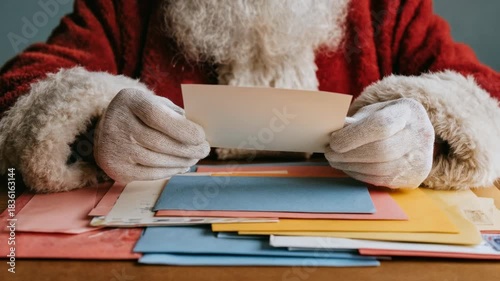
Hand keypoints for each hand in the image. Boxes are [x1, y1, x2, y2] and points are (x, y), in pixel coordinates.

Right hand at [94, 88, 209, 182]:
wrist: (109, 127)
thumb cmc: (142, 114)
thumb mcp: (156, 103)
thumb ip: (176, 115)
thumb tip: (200, 135)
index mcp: (129, 101)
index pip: (156, 116)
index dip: (182, 128)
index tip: (202, 136)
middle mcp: (116, 123)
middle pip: (158, 142)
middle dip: (187, 149)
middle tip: (205, 150)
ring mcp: (113, 148)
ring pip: (156, 160)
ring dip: (181, 162)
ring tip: (195, 158)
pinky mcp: (116, 168)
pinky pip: (149, 174)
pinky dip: (169, 171)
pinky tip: (181, 167)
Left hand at [325, 98, 434, 187]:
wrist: (414, 134)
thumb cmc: (386, 119)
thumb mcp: (372, 112)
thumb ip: (355, 121)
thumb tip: (333, 134)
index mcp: (407, 111)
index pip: (381, 125)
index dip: (354, 136)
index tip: (333, 141)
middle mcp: (419, 135)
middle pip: (381, 150)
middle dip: (349, 154)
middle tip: (329, 154)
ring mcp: (419, 158)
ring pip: (380, 168)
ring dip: (351, 166)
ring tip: (335, 161)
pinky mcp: (413, 177)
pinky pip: (381, 179)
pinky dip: (359, 174)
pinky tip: (348, 168)